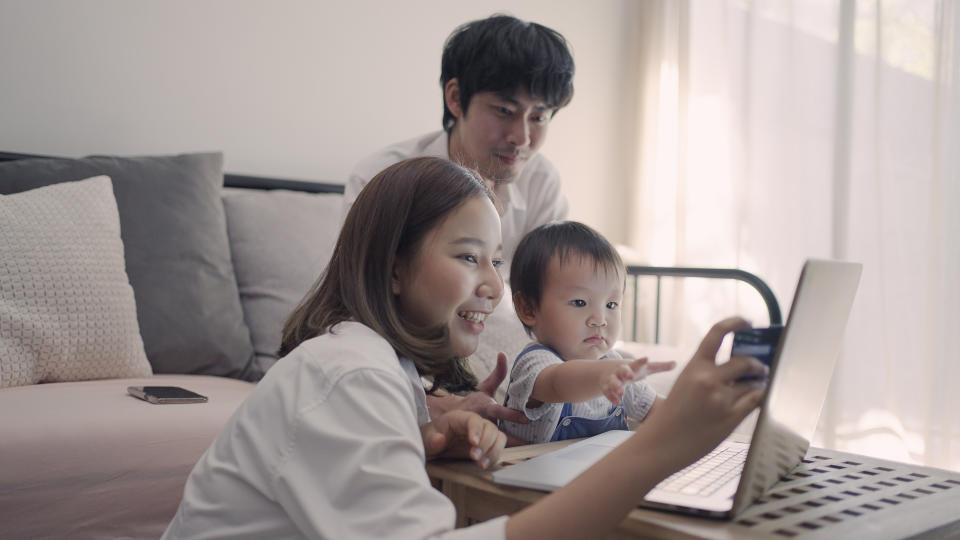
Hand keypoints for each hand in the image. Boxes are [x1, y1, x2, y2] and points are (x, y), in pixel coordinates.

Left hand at [421, 410, 505, 468]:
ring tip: (481, 464)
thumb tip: (439, 439)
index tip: (474, 443)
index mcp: (459, 418)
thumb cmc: (429, 439)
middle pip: (490, 427)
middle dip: (485, 443)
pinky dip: (494, 457)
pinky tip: (484, 465)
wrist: (432, 448)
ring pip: (498, 437)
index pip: (473, 419)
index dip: (476, 429)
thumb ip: (432, 439)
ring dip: (493, 451)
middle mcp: (473, 424)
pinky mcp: (485, 446)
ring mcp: (481, 434)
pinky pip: (497, 448)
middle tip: (474, 457)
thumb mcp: (426, 438)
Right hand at [425, 353, 529, 445]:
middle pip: (500, 432)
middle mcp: (484, 422)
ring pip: (495, 444)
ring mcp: (482, 434)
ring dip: (506, 450)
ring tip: (526, 455)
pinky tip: (516, 460)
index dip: (513, 415)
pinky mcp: (482, 444)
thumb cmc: (473, 401)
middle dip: (514, 439)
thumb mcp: (484, 386)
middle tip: (530, 444)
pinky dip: (501, 455)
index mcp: (486, 408)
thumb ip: (497, 372)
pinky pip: (493, 451)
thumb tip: (503, 354)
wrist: (452, 417)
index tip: (526, 418)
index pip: (500, 411)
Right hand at [599, 357, 675, 404]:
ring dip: (616, 387)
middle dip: (626, 373)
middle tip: (631, 377)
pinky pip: (607, 393)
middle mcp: (621, 371)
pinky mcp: (606, 388)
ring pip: (613, 382)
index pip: (637, 363)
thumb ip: (659, 367)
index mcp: (632, 366)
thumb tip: (676, 364)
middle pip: (622, 370)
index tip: (646, 358)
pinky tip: (617, 402)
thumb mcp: (645, 369)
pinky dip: (611, 397)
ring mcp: (613, 379)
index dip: (642, 361)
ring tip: (621, 393)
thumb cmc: (631, 371)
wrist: (606, 371)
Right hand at [641, 317, 767, 467]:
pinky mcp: (731, 418)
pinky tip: (759, 396)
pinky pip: (756, 400)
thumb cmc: (672, 415)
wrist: (662, 443)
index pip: (717, 333)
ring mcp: (721, 399)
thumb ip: (708, 374)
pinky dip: (761, 396)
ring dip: (759, 382)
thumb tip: (740, 368)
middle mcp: (709, 380)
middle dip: (757, 364)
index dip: (735, 323)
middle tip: (760, 367)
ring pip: (754, 383)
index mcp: (694, 367)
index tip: (747, 323)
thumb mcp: (685, 385)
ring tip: (758, 384)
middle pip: (745, 362)